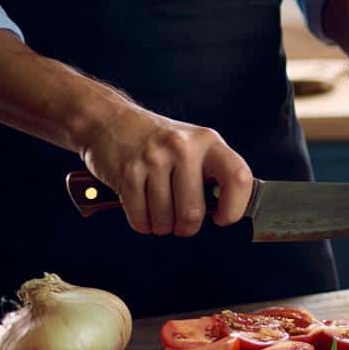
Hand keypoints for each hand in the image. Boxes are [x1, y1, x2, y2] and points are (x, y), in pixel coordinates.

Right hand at [78, 106, 252, 236]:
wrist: (110, 122)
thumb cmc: (159, 142)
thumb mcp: (194, 146)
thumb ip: (212, 173)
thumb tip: (227, 210)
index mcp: (208, 142)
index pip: (238, 177)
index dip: (235, 207)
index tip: (224, 218)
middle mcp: (183, 148)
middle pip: (194, 211)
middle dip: (188, 227)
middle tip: (183, 223)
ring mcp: (154, 159)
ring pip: (165, 219)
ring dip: (163, 226)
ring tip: (160, 213)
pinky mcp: (128, 172)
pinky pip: (140, 217)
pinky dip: (143, 223)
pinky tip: (143, 212)